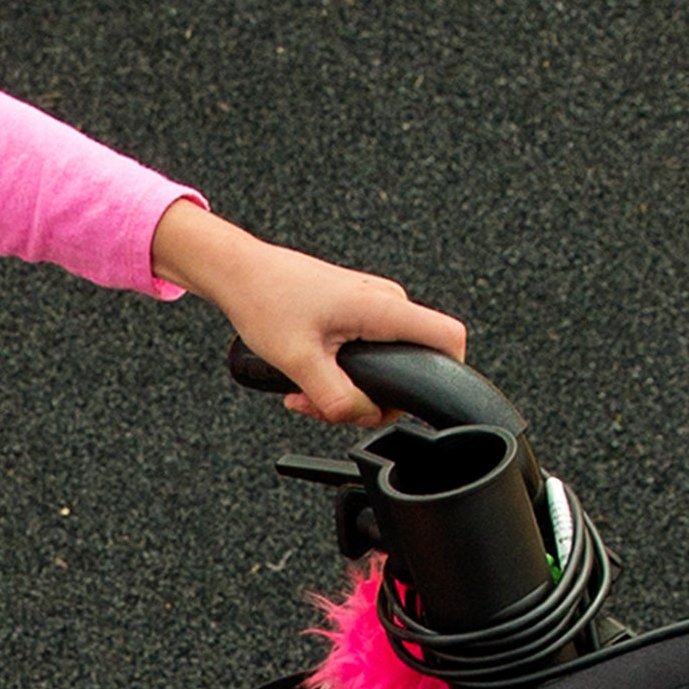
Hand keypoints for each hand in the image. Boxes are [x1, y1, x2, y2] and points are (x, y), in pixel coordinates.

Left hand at [152, 202, 467, 425]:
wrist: (239, 272)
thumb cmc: (265, 300)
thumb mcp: (298, 362)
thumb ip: (336, 398)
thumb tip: (361, 417)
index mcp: (382, 307)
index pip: (449, 338)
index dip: (447, 376)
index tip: (412, 403)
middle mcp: (386, 301)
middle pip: (412, 364)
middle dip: (372, 399)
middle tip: (325, 407)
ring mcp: (372, 303)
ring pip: (385, 362)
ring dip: (349, 390)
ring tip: (305, 393)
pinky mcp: (356, 308)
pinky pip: (368, 350)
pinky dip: (342, 373)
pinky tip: (308, 379)